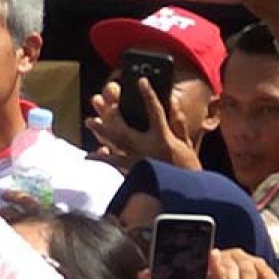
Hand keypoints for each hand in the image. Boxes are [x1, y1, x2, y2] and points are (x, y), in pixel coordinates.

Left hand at [85, 79, 201, 171]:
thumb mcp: (187, 145)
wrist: (184, 197)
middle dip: (111, 114)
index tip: (141, 81)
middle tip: (99, 100)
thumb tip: (173, 103)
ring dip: (101, 133)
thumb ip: (179, 124)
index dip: (148, 95)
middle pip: (124, 129)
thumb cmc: (188, 171)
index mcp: (164, 140)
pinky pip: (115, 164)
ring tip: (89, 121)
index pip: (156, 112)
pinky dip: (104, 158)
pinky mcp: (132, 174)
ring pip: (115, 145)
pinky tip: (92, 153)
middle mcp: (147, 150)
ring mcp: (137, 162)